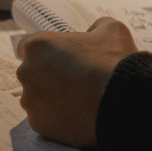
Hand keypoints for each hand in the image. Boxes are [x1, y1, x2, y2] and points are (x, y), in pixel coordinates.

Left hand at [15, 17, 137, 146]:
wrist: (124, 100)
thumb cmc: (115, 61)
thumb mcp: (112, 29)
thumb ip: (95, 27)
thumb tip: (92, 33)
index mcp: (38, 45)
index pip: (27, 47)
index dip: (45, 53)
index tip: (59, 60)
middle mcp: (27, 71)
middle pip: (32, 74)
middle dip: (48, 77)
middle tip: (74, 82)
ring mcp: (30, 100)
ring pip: (36, 99)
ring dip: (52, 99)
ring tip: (78, 101)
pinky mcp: (38, 124)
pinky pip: (44, 119)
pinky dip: (57, 118)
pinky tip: (77, 115)